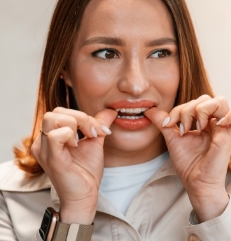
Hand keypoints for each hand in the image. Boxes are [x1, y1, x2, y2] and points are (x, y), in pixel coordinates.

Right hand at [31, 107, 116, 223]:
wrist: (85, 196)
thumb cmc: (86, 172)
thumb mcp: (94, 142)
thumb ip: (99, 124)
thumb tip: (111, 111)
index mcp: (51, 136)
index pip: (61, 112)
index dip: (82, 116)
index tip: (99, 130)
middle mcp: (43, 141)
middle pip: (56, 112)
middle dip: (80, 117)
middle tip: (93, 132)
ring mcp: (44, 150)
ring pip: (53, 118)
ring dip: (76, 124)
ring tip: (84, 139)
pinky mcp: (51, 158)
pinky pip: (55, 135)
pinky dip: (69, 134)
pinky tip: (76, 146)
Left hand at [145, 95, 230, 221]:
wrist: (195, 183)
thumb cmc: (187, 162)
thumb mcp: (171, 137)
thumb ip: (162, 121)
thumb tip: (148, 109)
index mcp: (203, 121)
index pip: (193, 102)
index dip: (178, 109)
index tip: (168, 124)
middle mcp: (214, 123)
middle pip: (205, 98)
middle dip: (188, 109)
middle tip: (183, 128)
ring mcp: (224, 129)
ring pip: (220, 102)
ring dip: (202, 110)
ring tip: (197, 128)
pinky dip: (229, 116)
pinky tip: (216, 125)